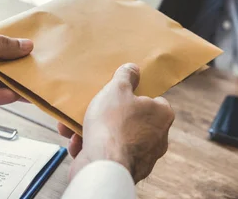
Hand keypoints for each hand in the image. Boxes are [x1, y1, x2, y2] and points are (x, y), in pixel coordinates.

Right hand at [58, 63, 174, 182]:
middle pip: (131, 119)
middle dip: (108, 114)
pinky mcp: (125, 170)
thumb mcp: (117, 89)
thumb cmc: (113, 124)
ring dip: (94, 131)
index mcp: (162, 116)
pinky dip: (92, 148)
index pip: (153, 100)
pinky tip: (77, 144)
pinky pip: (108, 154)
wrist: (103, 166)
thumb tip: (133, 68)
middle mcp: (157, 138)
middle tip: (94, 108)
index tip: (120, 93)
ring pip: (116, 137)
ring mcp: (142, 156)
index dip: (135, 95)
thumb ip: (125, 77)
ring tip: (75, 126)